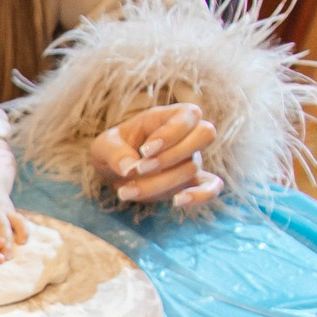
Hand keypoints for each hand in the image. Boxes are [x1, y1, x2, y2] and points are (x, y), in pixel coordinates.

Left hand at [89, 103, 222, 207]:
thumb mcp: (104, 146)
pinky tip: (177, 202)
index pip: (189, 115)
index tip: (144, 150)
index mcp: (167, 117)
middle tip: (139, 169)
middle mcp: (186, 135)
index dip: (171, 133)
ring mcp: (192, 159)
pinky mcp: (191, 182)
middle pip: (205, 135)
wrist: (114, 172)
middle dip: (171, 156)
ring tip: (125, 192)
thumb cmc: (113, 150)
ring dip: (160, 183)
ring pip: (192, 167)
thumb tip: (131, 169)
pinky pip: (211, 187)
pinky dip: (201, 195)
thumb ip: (115, 152)